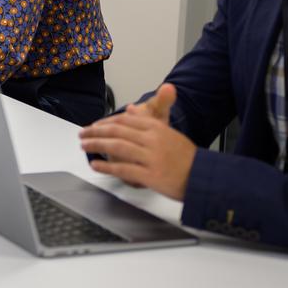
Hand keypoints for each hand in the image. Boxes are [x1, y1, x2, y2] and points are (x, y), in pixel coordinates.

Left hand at [78, 84, 194, 200]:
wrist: (205, 177)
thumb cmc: (188, 158)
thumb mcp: (169, 133)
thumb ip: (148, 121)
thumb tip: (130, 109)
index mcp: (157, 128)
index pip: (124, 120)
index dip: (105, 122)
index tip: (95, 125)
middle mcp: (152, 140)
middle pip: (117, 131)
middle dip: (96, 132)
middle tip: (82, 133)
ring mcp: (151, 157)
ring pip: (116, 147)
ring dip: (96, 145)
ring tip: (84, 146)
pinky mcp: (150, 175)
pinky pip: (123, 169)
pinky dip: (106, 167)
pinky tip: (95, 165)